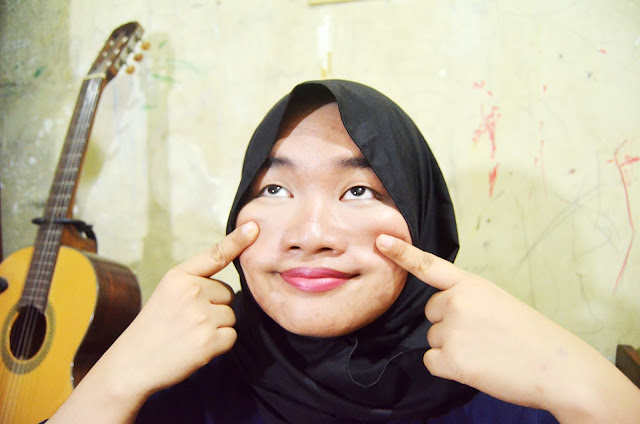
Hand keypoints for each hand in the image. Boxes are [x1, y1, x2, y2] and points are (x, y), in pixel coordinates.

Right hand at [109, 221, 258, 396]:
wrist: (131, 364)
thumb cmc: (153, 328)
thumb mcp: (167, 293)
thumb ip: (194, 283)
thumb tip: (228, 289)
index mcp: (179, 277)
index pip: (215, 255)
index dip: (237, 240)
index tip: (254, 227)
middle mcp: (191, 292)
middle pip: (228, 294)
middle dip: (215, 308)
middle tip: (187, 322)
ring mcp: (201, 316)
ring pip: (231, 315)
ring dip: (217, 328)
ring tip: (189, 335)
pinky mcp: (209, 340)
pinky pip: (232, 336)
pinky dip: (219, 345)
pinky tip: (196, 348)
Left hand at [376, 234, 639, 423]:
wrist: (560, 368)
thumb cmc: (533, 337)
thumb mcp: (499, 302)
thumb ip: (468, 300)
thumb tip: (445, 314)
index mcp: (471, 284)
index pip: (429, 265)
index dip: (403, 253)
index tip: (380, 241)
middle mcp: (456, 302)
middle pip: (431, 313)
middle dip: (449, 323)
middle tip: (483, 335)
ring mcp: (452, 330)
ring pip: (433, 339)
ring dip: (452, 348)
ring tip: (486, 352)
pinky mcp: (451, 359)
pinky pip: (432, 361)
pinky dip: (449, 368)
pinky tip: (476, 367)